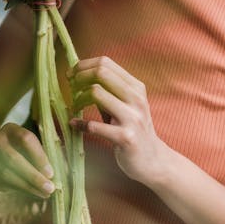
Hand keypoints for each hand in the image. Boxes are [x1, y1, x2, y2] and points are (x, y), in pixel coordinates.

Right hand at [0, 122, 54, 198]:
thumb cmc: (18, 146)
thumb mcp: (28, 143)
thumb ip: (39, 154)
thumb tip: (51, 175)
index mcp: (10, 129)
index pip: (25, 140)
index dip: (39, 157)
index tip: (50, 173)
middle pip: (13, 159)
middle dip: (33, 176)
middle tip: (49, 188)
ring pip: (6, 174)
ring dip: (27, 186)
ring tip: (43, 194)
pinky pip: (2, 183)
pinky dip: (19, 189)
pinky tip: (32, 193)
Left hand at [68, 56, 167, 184]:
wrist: (153, 160)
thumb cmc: (133, 130)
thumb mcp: (126, 105)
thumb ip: (108, 91)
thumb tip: (80, 75)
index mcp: (136, 87)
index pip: (106, 62)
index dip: (83, 65)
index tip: (71, 75)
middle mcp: (136, 98)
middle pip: (101, 72)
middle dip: (79, 77)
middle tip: (70, 89)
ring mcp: (132, 117)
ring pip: (96, 93)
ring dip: (78, 99)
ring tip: (74, 108)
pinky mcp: (125, 138)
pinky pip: (94, 126)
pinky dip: (79, 124)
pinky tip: (74, 125)